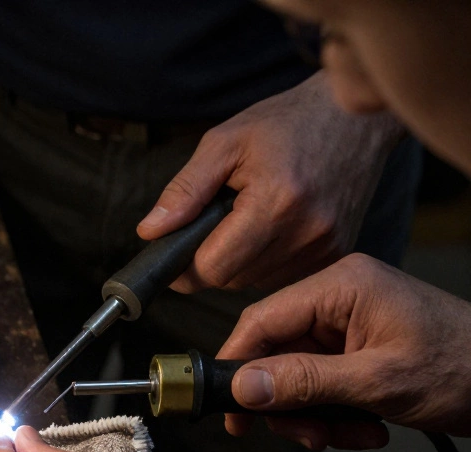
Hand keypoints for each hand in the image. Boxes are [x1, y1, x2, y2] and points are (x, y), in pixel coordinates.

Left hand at [137, 71, 402, 291]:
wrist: (353, 117)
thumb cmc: (285, 123)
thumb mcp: (223, 143)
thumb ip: (184, 190)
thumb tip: (150, 232)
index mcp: (276, 203)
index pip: (213, 268)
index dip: (184, 265)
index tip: (172, 248)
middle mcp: (307, 232)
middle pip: (231, 280)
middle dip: (208, 260)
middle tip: (208, 224)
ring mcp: (327, 246)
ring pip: (254, 282)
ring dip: (237, 262)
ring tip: (244, 218)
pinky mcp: (338, 252)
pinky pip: (281, 276)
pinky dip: (263, 261)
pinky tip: (268, 228)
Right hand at [219, 253, 470, 449]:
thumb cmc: (463, 370)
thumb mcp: (377, 382)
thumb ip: (305, 383)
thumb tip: (242, 387)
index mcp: (341, 287)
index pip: (262, 320)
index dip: (238, 365)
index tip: (227, 408)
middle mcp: (340, 298)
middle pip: (278, 354)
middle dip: (290, 403)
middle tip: (306, 437)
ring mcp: (352, 324)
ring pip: (299, 377)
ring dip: (317, 416)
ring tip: (351, 437)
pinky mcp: (361, 349)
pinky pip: (325, 385)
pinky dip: (339, 415)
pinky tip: (369, 430)